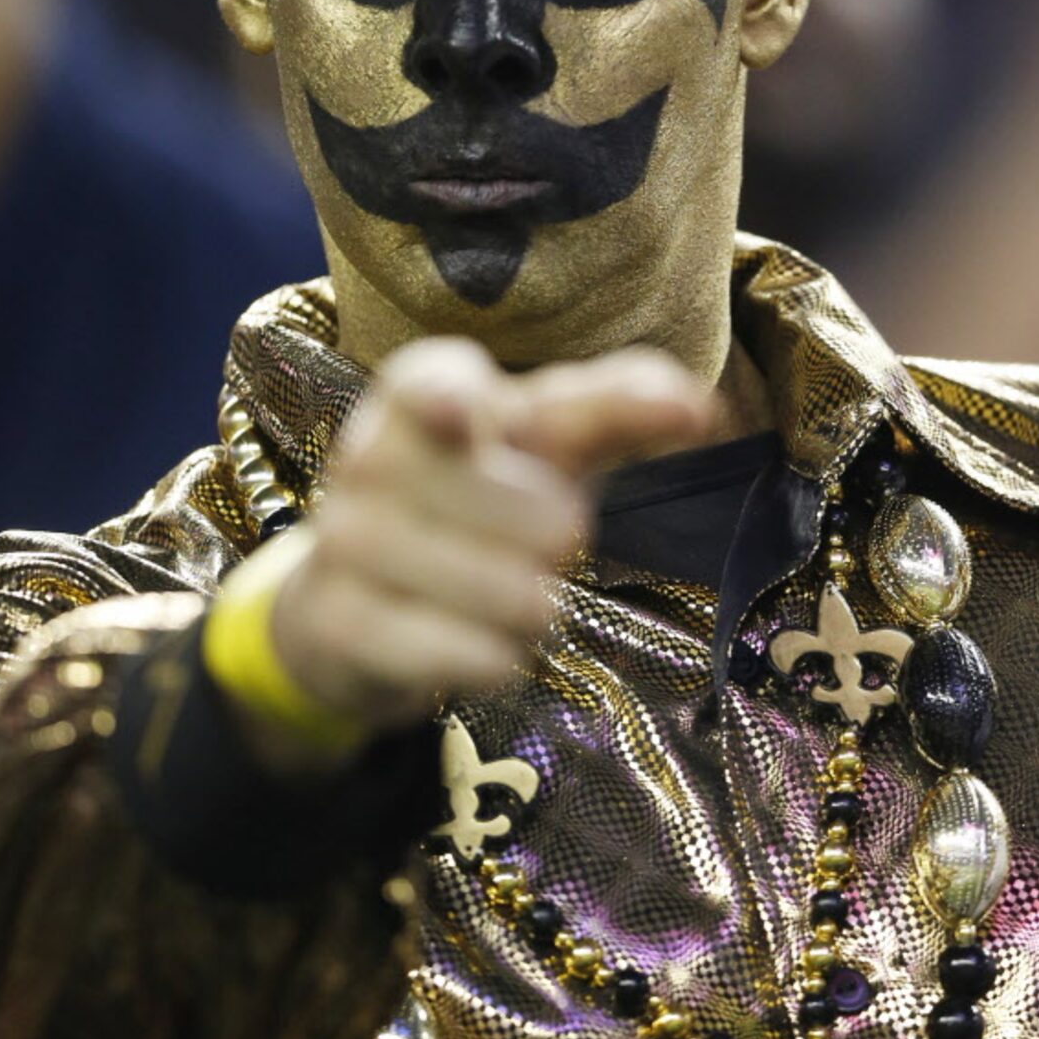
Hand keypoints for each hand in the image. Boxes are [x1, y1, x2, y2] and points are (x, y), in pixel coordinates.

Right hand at [252, 336, 712, 742]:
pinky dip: (481, 656)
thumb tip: (704, 407)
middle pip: (469, 490)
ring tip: (535, 603)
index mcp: (417, 398)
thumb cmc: (476, 497)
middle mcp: (366, 458)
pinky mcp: (334, 621)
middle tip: (567, 540)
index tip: (462, 414)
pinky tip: (498, 652)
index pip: (422, 381)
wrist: (361, 597)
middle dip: (537, 525)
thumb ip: (617, 410)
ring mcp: (341, 541)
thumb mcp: (545, 446)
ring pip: (455, 576)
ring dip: (518, 601)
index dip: (440, 395)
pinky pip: (428, 646)